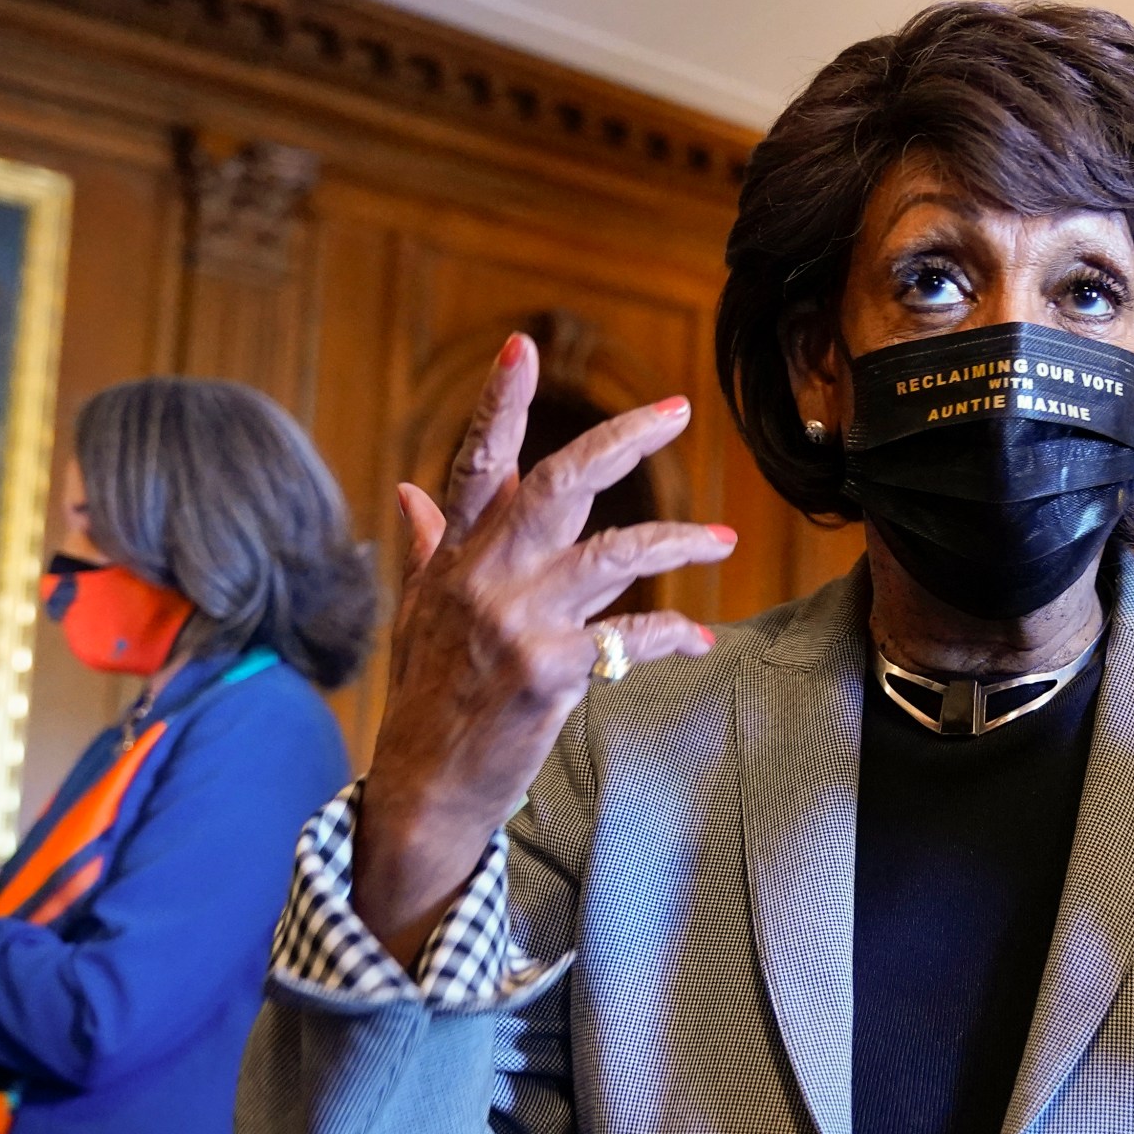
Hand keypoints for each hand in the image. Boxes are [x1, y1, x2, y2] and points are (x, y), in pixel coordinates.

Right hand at [356, 334, 737, 965]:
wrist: (426, 786)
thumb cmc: (427, 695)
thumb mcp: (419, 613)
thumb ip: (429, 546)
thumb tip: (411, 490)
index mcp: (457, 556)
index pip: (476, 463)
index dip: (499, 403)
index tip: (522, 346)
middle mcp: (485, 577)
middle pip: (559, 485)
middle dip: (621, 441)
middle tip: (676, 410)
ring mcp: (518, 623)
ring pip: (614, 555)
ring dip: (676, 543)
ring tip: (722, 540)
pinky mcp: (551, 673)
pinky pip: (630, 638)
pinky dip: (670, 636)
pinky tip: (698, 639)